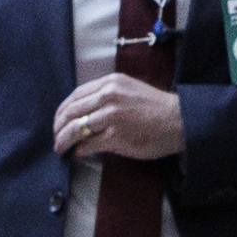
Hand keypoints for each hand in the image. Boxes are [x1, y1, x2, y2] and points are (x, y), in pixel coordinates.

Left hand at [52, 72, 183, 158]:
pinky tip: (79, 153)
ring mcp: (112, 116)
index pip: (76, 95)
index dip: (62, 111)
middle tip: (55, 138)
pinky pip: (89, 144)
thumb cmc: (155, 107)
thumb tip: (82, 113)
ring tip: (60, 148)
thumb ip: (106, 97)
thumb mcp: (129, 90)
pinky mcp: (116, 136)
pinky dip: (80, 150)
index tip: (58, 121)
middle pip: (71, 112)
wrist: (180, 120)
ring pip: (76, 128)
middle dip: (58, 128)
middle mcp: (109, 96)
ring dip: (64, 141)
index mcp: (111, 83)